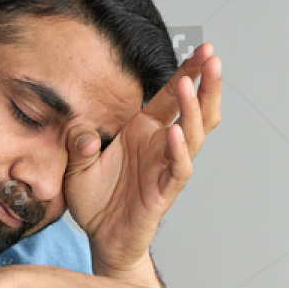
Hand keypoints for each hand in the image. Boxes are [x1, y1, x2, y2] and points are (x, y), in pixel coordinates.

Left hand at [62, 43, 221, 282]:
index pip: (171, 96)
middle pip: (194, 110)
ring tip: (191, 84)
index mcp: (143, 130)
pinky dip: (178, 150)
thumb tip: (81, 134)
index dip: (188, 72)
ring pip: (192, 134)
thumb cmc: (94, 200)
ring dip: (192, 109)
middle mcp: (160, 144)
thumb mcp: (75, 165)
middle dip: (205, 83)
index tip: (202, 49)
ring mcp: (166, 167)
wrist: (101, 238)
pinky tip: (174, 132)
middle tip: (213, 58)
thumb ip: (78, 144)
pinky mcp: (164, 191)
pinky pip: (178, 168)